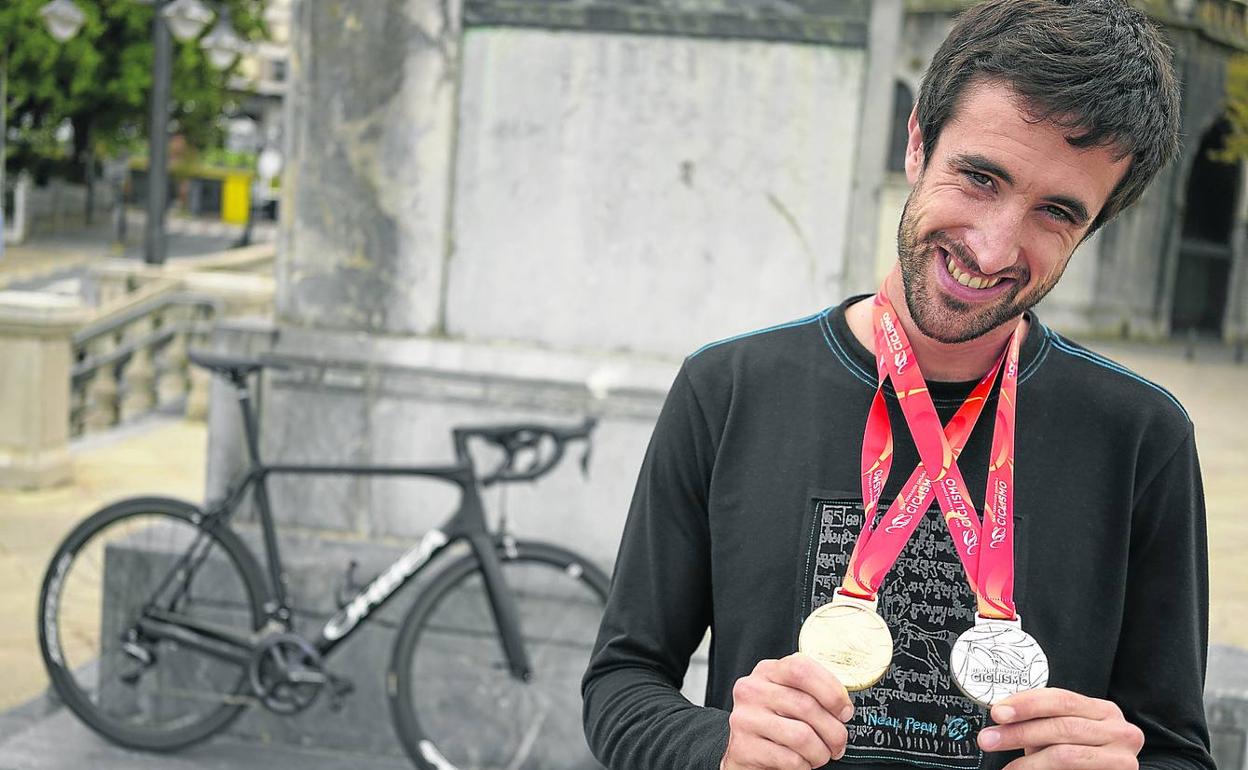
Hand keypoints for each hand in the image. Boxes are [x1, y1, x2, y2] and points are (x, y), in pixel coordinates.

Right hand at [720, 653, 854, 769]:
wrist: (744, 751)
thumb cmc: (775, 722)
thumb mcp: (788, 697)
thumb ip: (811, 693)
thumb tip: (843, 708)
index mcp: (767, 671)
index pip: (801, 669)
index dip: (831, 690)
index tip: (844, 711)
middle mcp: (752, 690)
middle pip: (806, 705)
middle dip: (833, 731)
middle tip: (838, 743)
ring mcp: (745, 718)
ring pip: (801, 736)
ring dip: (820, 752)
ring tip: (820, 755)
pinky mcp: (744, 748)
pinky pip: (790, 759)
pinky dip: (804, 766)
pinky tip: (800, 762)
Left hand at [977, 688, 1144, 769]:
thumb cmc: (1083, 757)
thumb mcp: (1065, 733)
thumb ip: (1043, 722)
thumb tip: (1003, 718)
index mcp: (1103, 711)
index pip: (1060, 698)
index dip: (1026, 704)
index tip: (998, 712)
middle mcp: (1119, 730)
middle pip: (1061, 725)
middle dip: (1020, 732)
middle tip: (990, 738)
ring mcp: (1122, 756)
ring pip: (1065, 753)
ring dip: (1028, 761)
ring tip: (1008, 766)